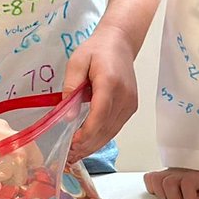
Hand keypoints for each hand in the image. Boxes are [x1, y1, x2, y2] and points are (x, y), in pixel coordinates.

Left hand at [63, 25, 138, 159]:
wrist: (119, 43)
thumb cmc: (96, 50)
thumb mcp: (77, 62)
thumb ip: (71, 86)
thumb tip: (67, 116)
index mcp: (110, 83)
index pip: (99, 115)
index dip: (86, 133)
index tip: (71, 143)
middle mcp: (124, 96)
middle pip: (106, 129)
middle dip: (86, 145)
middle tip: (68, 155)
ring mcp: (130, 104)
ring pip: (111, 132)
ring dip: (93, 145)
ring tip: (75, 154)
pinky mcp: (131, 107)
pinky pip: (115, 128)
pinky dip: (101, 138)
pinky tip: (87, 143)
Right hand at [144, 168, 198, 198]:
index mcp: (192, 175)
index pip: (187, 190)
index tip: (196, 197)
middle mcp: (177, 172)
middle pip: (168, 185)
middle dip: (175, 197)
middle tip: (181, 197)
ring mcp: (167, 172)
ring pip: (156, 182)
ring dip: (163, 193)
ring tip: (172, 194)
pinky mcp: (160, 172)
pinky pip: (148, 178)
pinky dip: (153, 186)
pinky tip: (162, 189)